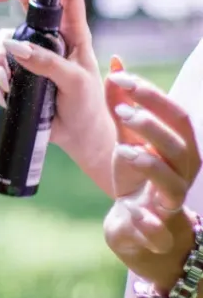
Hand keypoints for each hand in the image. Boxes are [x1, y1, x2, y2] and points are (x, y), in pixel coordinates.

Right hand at [0, 0, 116, 194]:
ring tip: (7, 85)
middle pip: (23, 6)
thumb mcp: (74, 82)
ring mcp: (29, 58)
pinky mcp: (16, 79)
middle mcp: (49, 40)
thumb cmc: (87, 106)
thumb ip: (46, 63)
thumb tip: (12, 46)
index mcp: (73, 34)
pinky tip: (5, 97)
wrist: (79, 137)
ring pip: (1, 42)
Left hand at [102, 64, 200, 288]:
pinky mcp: (157, 234)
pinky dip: (146, 222)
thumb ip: (122, 106)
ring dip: (149, 165)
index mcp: (179, 149)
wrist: (139, 232)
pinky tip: (132, 211)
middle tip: (122, 111)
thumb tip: (116, 64)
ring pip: (173, 185)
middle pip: (179, 145)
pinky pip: (157, 230)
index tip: (119, 76)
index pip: (175, 115)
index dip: (150, 94)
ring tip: (122, 150)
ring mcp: (171, 205)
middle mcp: (181, 174)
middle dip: (152, 126)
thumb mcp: (128, 140)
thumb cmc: (137, 179)